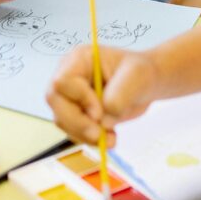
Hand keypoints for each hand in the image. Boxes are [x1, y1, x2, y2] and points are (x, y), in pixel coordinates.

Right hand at [46, 44, 162, 146]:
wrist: (144, 86)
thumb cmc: (139, 73)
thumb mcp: (136, 77)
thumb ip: (119, 96)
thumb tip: (102, 120)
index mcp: (78, 60)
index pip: (63, 81)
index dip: (79, 99)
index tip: (100, 112)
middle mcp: (69, 78)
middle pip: (56, 102)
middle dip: (78, 123)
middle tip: (99, 135)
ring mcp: (70, 97)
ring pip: (62, 120)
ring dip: (85, 135)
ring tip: (111, 137)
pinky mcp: (76, 114)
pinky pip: (73, 131)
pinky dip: (89, 140)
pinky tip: (109, 137)